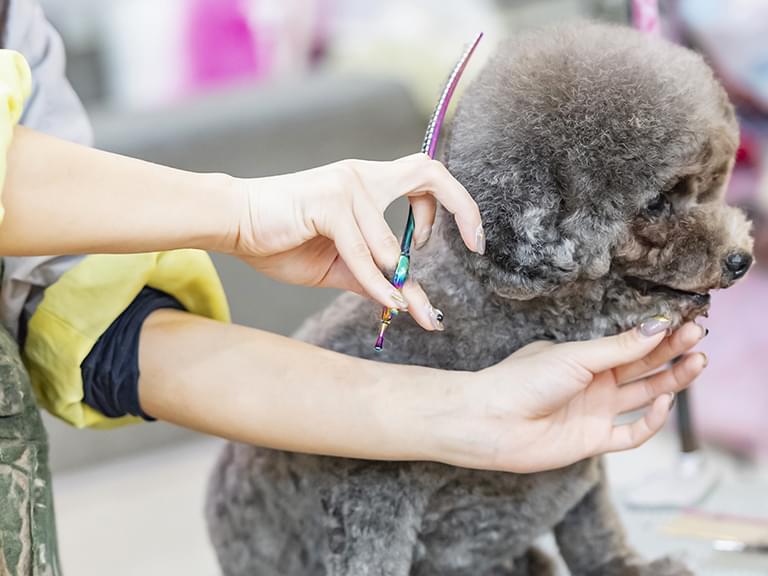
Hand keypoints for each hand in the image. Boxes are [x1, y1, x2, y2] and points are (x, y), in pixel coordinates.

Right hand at [231, 154, 482, 329]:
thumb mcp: (343, 265)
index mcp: (369, 181)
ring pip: (389, 242)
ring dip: (398, 280)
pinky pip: (362, 252)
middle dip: (462, 208)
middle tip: (474, 244)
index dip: (456, 205)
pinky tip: (385, 301)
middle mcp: (363, 175)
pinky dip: (375, 282)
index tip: (469, 240)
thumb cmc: (285, 239)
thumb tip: (414, 305)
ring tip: (400, 302)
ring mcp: (345, 185)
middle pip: (429, 172)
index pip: (428, 175)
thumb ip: (379, 278)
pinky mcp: (326, 203)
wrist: (234, 223)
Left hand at [425, 319, 706, 472]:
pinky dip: (650, 421)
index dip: (660, 335)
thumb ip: (618, 348)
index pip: (631, 345)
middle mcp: (594, 383)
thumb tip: (658, 326)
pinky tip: (663, 403)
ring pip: (643, 395)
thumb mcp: (575, 357)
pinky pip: (631, 433)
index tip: (687, 322)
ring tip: (697, 363)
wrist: (492, 420)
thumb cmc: (523, 381)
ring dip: (670, 382)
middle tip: (699, 339)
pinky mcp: (592, 439)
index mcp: (586, 358)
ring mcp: (595, 411)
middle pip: (642, 367)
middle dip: (672, 353)